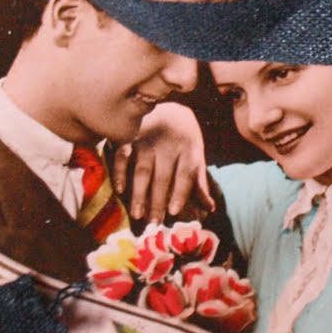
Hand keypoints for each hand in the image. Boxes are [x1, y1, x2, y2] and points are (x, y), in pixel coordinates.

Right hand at [112, 102, 213, 222]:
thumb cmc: (184, 139)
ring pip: (143, 170)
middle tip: (153, 224)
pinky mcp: (130, 137)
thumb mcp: (196, 156)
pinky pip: (124, 156)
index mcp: (189, 149)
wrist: (169, 108)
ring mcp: (149, 140)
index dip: (180, 192)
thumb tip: (211, 208)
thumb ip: (199, 182)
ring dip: (140, 193)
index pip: (185, 173)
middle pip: (163, 177)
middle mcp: (170, 145)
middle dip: (157, 201)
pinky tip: (120, 190)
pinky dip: (121, 173)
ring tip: (137, 215)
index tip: (173, 211)